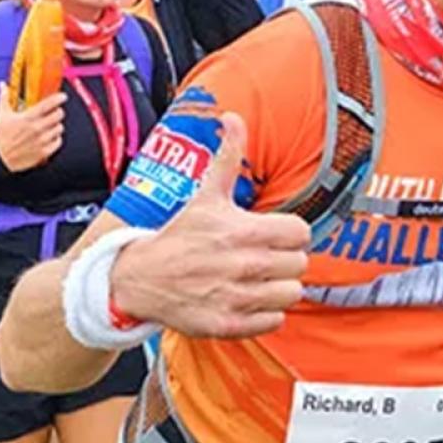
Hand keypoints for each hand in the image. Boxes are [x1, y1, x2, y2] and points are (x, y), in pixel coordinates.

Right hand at [0, 91, 67, 171]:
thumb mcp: (2, 115)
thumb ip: (4, 98)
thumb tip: (2, 85)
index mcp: (28, 117)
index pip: (49, 104)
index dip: (59, 98)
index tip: (62, 97)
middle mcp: (37, 128)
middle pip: (58, 115)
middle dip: (57, 112)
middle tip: (54, 112)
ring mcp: (41, 141)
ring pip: (59, 128)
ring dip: (56, 125)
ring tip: (50, 125)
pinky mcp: (43, 152)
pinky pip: (58, 142)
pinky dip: (56, 138)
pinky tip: (50, 137)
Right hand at [108, 113, 312, 337]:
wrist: (140, 278)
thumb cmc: (180, 234)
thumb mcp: (206, 194)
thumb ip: (228, 157)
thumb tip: (232, 117)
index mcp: (244, 231)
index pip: (301, 233)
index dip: (291, 233)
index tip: (276, 235)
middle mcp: (244, 265)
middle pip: (299, 265)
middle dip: (285, 260)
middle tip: (265, 257)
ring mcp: (236, 297)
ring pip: (291, 294)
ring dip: (279, 288)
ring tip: (259, 280)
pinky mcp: (228, 324)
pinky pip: (273, 321)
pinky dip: (265, 313)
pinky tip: (248, 300)